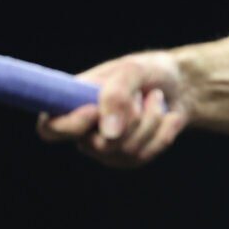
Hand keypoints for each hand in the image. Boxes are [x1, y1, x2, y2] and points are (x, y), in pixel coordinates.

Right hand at [35, 51, 190, 167]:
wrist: (179, 85)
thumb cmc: (147, 72)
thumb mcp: (132, 71)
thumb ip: (116, 94)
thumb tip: (109, 134)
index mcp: (72, 102)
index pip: (50, 128)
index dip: (69, 127)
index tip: (94, 110)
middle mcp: (84, 129)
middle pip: (99, 146)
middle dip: (131, 119)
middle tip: (142, 94)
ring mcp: (106, 147)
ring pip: (126, 151)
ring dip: (150, 122)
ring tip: (156, 99)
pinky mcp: (128, 158)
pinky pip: (145, 155)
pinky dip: (163, 133)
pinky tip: (168, 117)